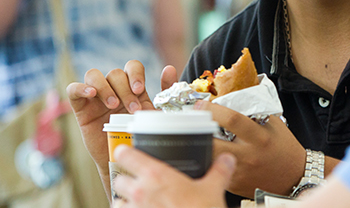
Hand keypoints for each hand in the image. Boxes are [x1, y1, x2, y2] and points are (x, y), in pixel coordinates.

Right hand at [66, 61, 176, 195]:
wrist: (122, 160)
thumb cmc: (139, 135)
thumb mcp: (155, 114)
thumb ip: (165, 91)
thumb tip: (169, 68)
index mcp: (132, 87)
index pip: (132, 66)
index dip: (135, 74)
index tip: (140, 90)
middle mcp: (113, 88)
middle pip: (115, 73)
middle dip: (125, 90)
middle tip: (132, 109)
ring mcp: (96, 97)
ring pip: (94, 75)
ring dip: (105, 88)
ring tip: (113, 106)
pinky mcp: (81, 108)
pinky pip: (73, 89)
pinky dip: (81, 88)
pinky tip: (91, 94)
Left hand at [112, 145, 233, 207]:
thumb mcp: (214, 190)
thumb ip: (219, 171)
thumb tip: (226, 161)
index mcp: (156, 176)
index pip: (127, 155)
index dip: (126, 152)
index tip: (127, 152)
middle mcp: (140, 193)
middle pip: (119, 180)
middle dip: (127, 181)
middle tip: (139, 183)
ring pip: (117, 203)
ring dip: (125, 202)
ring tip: (138, 204)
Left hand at [194, 101, 306, 197]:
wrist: (292, 177)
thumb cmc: (284, 148)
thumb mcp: (274, 125)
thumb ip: (255, 112)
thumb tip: (233, 95)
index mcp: (259, 137)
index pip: (232, 119)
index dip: (213, 110)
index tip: (201, 105)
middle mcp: (248, 155)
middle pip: (213, 143)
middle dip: (199, 131)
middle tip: (192, 122)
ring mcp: (239, 171)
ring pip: (209, 158)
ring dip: (200, 146)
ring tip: (196, 137)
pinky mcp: (234, 183)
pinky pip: (214, 170)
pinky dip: (208, 160)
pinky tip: (207, 153)